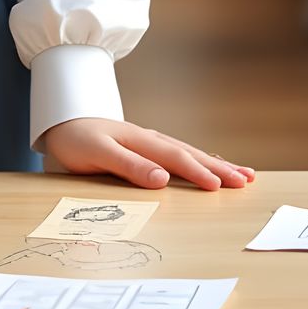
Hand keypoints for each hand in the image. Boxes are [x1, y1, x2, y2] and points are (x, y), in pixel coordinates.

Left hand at [39, 118, 255, 190]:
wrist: (60, 121)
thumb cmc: (75, 140)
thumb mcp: (97, 154)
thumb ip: (128, 166)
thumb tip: (163, 179)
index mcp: (139, 141)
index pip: (174, 159)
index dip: (198, 172)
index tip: (221, 186)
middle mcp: (148, 139)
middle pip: (189, 153)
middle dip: (218, 167)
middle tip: (247, 181)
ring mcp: (148, 141)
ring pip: (188, 151)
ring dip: (214, 163)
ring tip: (243, 174)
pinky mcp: (145, 146)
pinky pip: (179, 152)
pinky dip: (198, 159)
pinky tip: (211, 165)